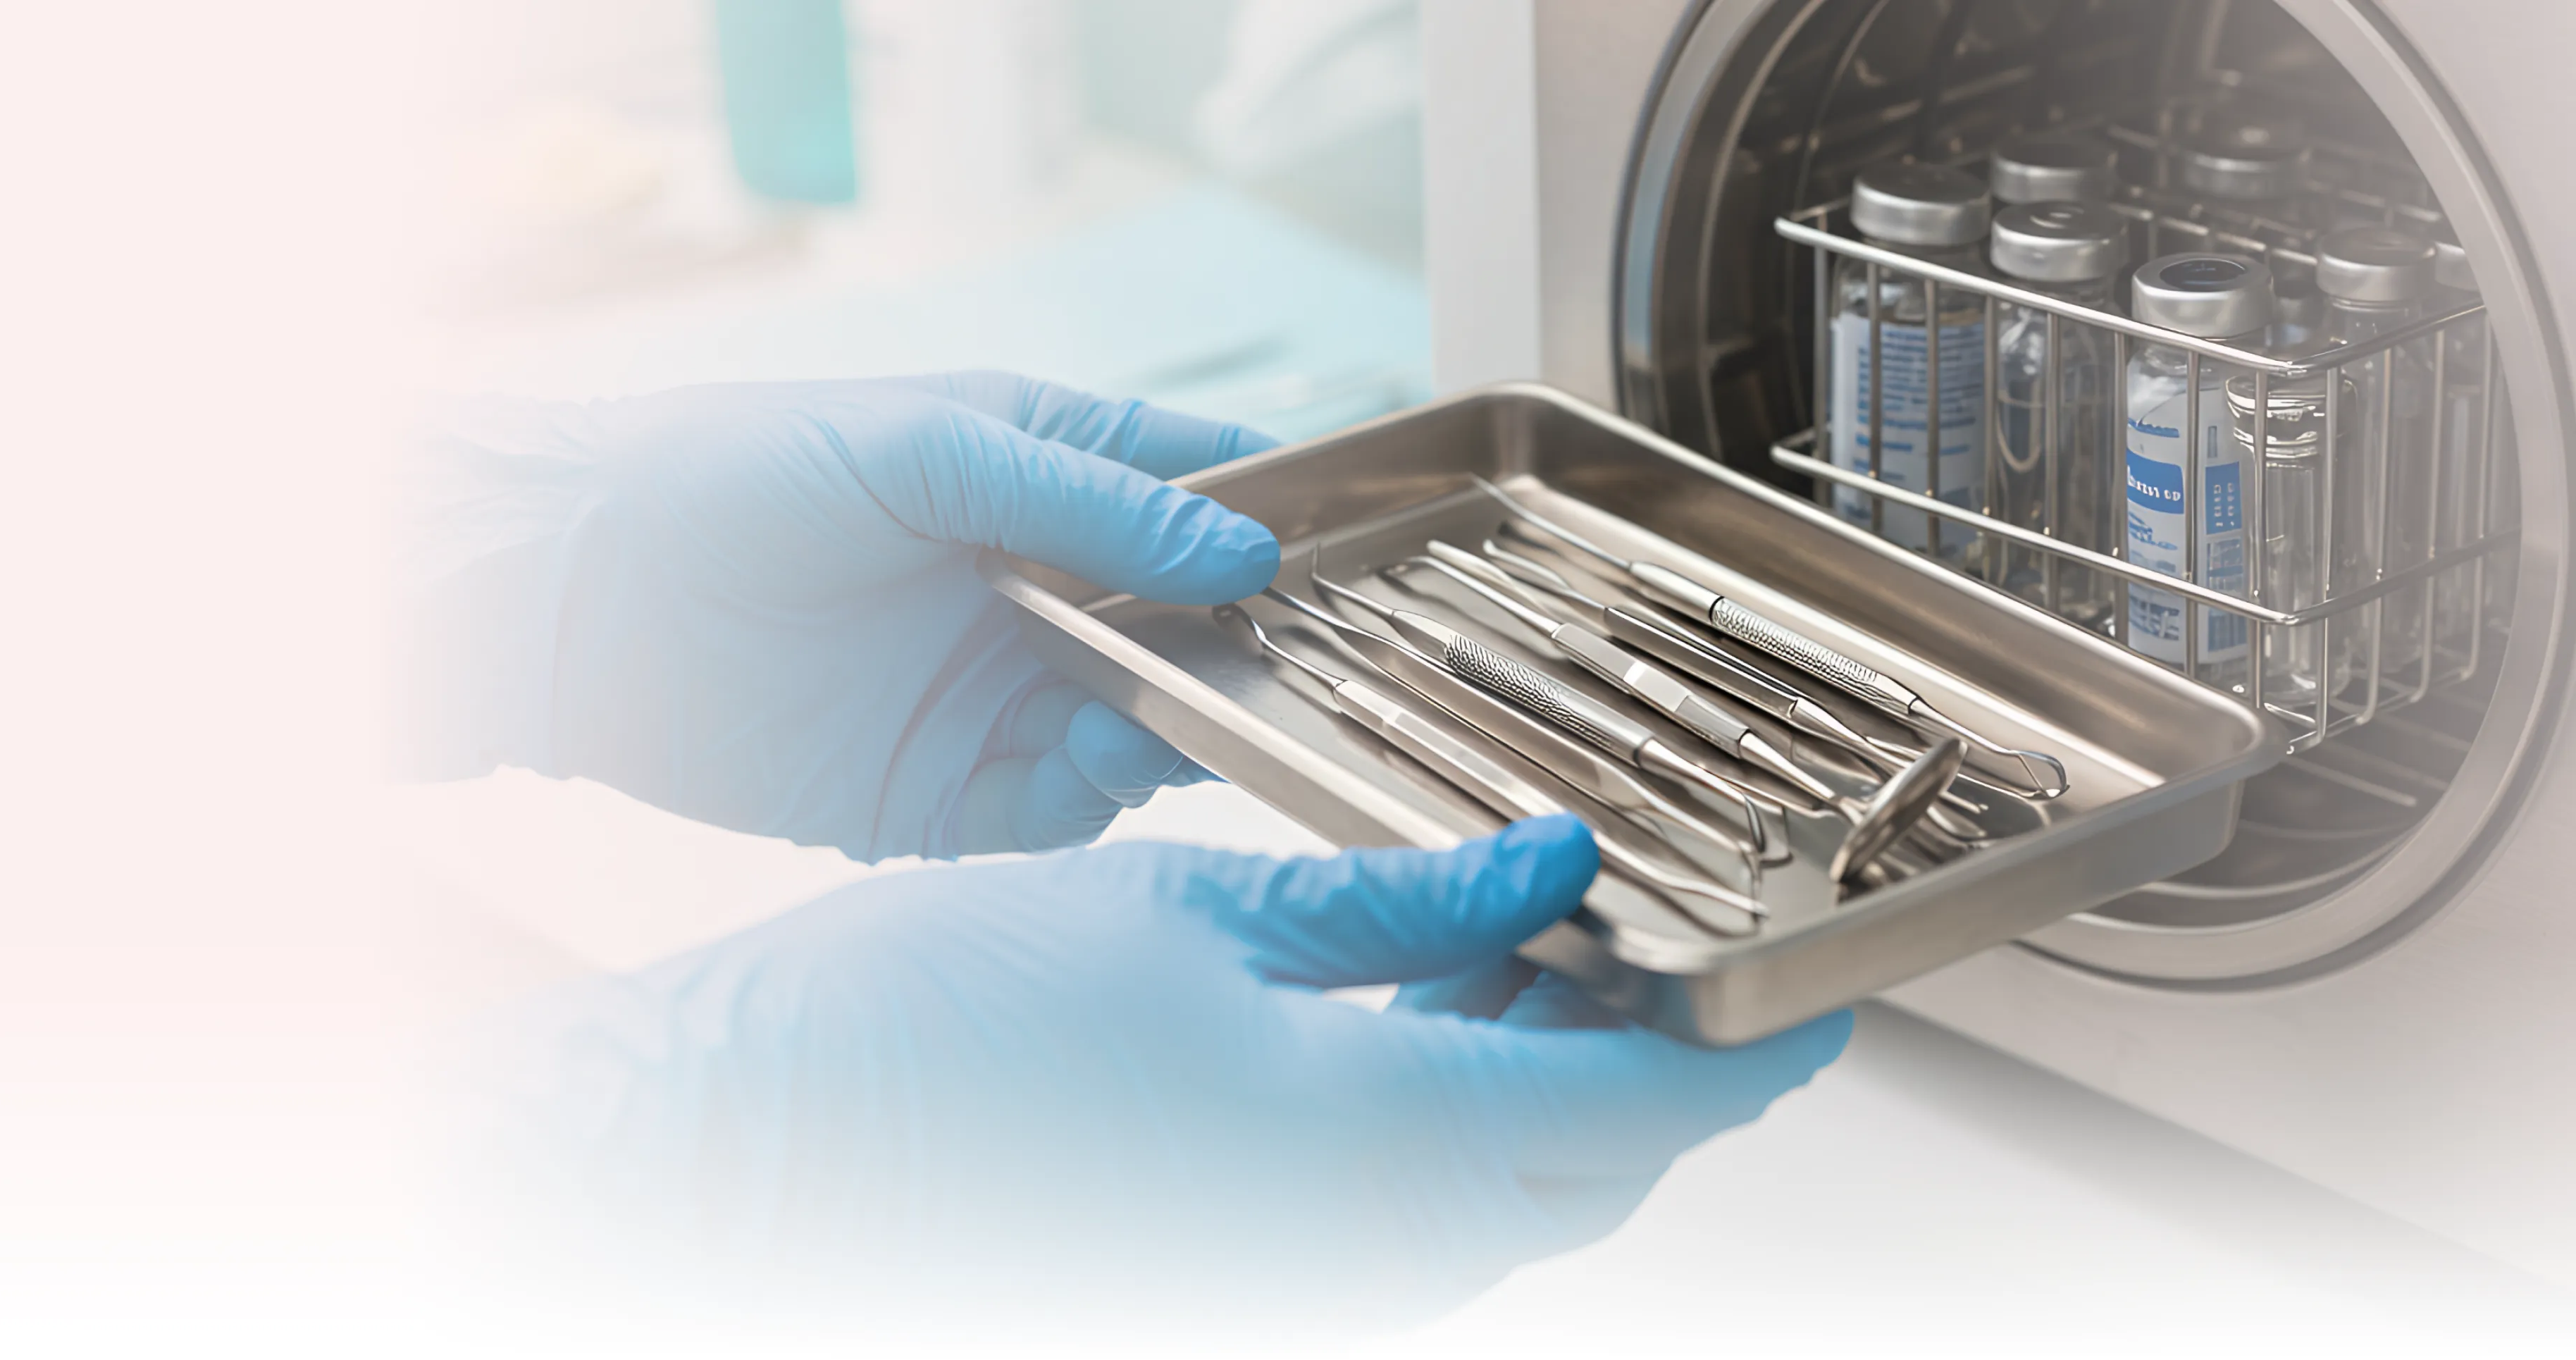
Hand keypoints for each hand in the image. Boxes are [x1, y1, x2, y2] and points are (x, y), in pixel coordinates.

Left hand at [405, 373, 1279, 857]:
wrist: (568, 595)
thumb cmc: (731, 472)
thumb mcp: (926, 446)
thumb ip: (1086, 500)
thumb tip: (1243, 550)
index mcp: (1040, 478)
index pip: (1197, 492)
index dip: (1278, 523)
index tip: (1341, 558)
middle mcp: (1033, 592)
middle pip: (1189, 631)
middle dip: (1235, 650)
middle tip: (1265, 664)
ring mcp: (992, 695)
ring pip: (1139, 730)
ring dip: (1167, 728)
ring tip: (1147, 711)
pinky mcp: (940, 795)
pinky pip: (1054, 814)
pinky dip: (1088, 797)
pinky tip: (1086, 762)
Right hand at [459, 816, 1852, 1333]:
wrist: (760, 1149)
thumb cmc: (941, 1032)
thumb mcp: (1196, 915)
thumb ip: (1395, 904)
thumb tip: (1537, 869)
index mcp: (1377, 1147)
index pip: (1647, 1115)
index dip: (1754, 1054)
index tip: (1814, 998)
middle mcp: (1365, 1253)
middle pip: (1587, 1168)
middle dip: (1649, 1058)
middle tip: (1652, 938)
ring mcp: (1301, 1284)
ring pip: (1501, 1201)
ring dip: (1546, 1087)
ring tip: (1537, 951)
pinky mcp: (1239, 1279)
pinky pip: (1405, 1223)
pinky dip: (1451, 1127)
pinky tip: (1422, 1020)